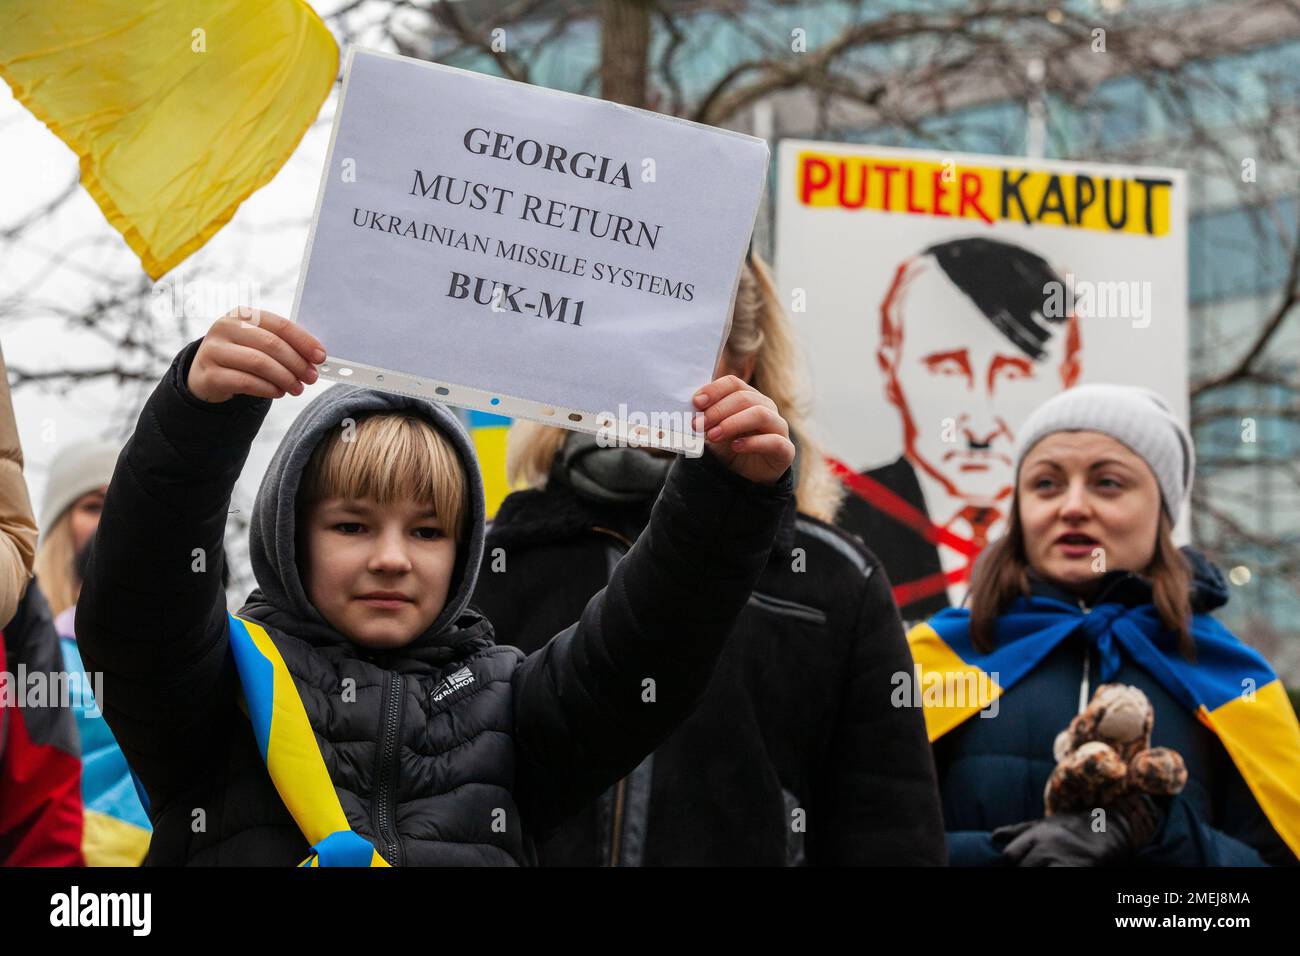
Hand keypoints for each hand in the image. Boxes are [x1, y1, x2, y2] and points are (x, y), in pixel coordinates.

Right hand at [187, 309, 325, 403]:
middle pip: (271, 344)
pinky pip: (245, 382)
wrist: (207, 373)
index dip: (304, 341)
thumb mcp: (259, 343)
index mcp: (242, 314)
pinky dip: (268, 389)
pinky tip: (279, 392)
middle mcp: (225, 327)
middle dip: (297, 363)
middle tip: (311, 377)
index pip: (280, 325)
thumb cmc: (243, 355)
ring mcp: (213, 350)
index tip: (321, 357)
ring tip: (297, 388)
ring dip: (285, 377)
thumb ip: (283, 345)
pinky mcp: (209, 374)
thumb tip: (316, 358)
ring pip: (259, 363)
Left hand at [691, 375, 794, 484]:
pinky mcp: (785, 450)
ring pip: (760, 414)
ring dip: (732, 423)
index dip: (714, 390)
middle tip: (698, 425)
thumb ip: (705, 418)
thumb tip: (691, 406)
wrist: (744, 478)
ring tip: (713, 436)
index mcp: (749, 398)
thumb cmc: (729, 448)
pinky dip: (753, 443)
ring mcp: (778, 428)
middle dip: (717, 410)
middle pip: (744, 398)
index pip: (734, 384)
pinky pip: (774, 441)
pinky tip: (736, 446)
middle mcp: (767, 408)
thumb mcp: (713, 431)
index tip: (696, 403)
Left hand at [991, 795, 1160, 866]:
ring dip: (1037, 877)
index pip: (1009, 856)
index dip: (1009, 864)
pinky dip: (1057, 880)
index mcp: (1036, 836)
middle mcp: (1047, 849)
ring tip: (1043, 872)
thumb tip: (994, 837)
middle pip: (1022, 871)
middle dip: (1023, 873)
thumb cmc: (1071, 828)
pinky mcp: (1078, 871)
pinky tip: (1057, 875)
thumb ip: (1018, 832)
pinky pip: (1061, 881)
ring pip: (1038, 877)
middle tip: (1030, 869)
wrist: (1108, 829)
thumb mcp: (1043, 824)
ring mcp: (1063, 862)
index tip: (1014, 866)